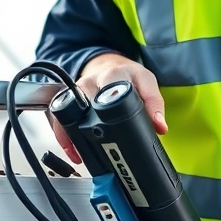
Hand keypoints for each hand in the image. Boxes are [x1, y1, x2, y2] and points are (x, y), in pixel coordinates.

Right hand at [49, 53, 166, 163]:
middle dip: (89, 128)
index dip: (109, 110)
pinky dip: (64, 136)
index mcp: (113, 74)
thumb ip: (154, 104)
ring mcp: (77, 90)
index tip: (114, 129)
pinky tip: (74, 151)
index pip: (109, 90)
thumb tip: (160, 126)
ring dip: (72, 135)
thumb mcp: (147, 84)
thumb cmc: (129, 76)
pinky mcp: (69, 99)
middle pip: (83, 103)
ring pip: (68, 111)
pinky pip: (60, 118)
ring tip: (82, 154)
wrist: (111, 65)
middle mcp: (91, 81)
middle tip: (100, 147)